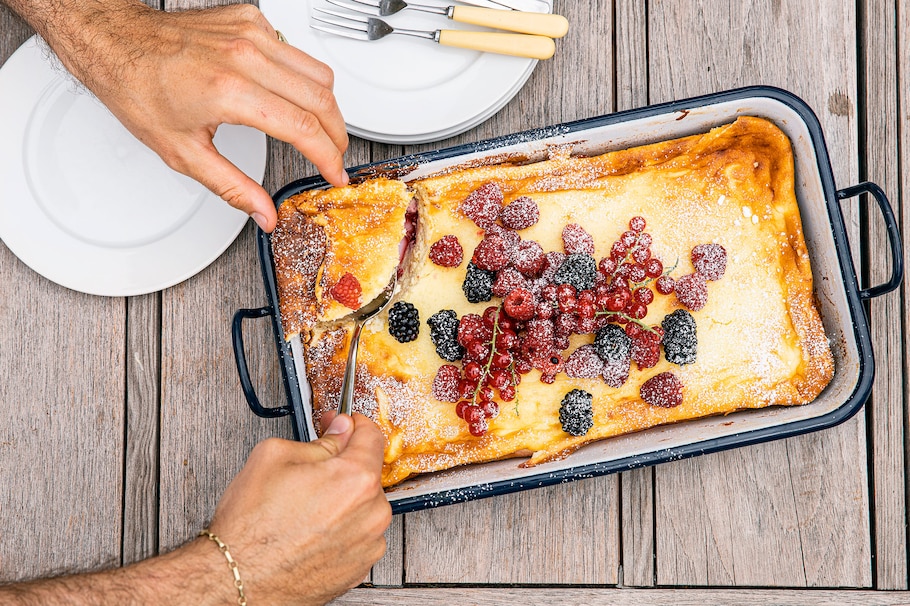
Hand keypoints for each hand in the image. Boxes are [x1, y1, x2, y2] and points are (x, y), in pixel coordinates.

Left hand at [15, 0, 349, 231]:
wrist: (116, 42)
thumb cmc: (140, 89)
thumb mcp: (184, 153)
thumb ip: (233, 188)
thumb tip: (264, 213)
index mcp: (229, 91)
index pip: (302, 127)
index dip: (328, 157)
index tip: (334, 173)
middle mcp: (245, 56)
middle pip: (321, 98)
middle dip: (337, 135)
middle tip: (334, 157)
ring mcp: (250, 33)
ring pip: (318, 72)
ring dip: (327, 107)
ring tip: (321, 130)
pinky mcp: (251, 20)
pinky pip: (296, 51)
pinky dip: (304, 78)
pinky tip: (292, 95)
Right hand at [207, 413, 391, 604]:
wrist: (238, 578)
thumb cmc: (250, 527)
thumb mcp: (274, 457)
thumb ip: (319, 439)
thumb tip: (339, 432)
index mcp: (355, 479)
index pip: (371, 435)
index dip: (352, 424)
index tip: (340, 426)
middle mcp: (371, 512)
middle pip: (367, 472)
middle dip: (342, 466)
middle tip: (311, 472)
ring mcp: (368, 543)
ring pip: (363, 505)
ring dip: (343, 499)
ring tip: (305, 508)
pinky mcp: (360, 567)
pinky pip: (359, 534)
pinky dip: (342, 528)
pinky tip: (313, 529)